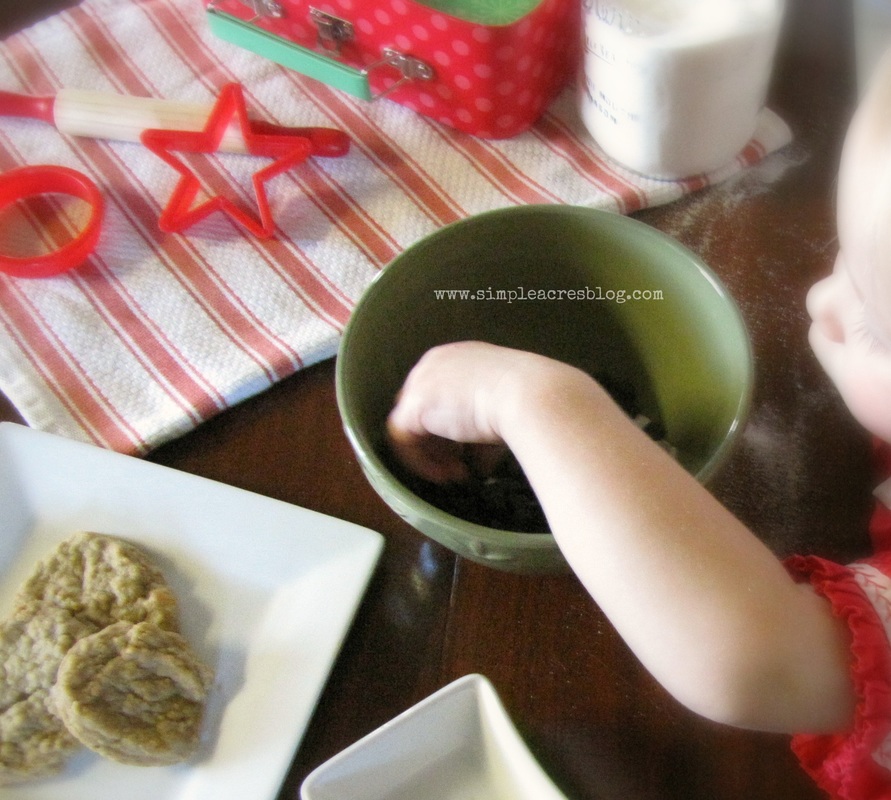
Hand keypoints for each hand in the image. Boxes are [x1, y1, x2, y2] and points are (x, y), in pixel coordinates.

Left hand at [386, 341, 560, 482]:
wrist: (529, 395)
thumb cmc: (527, 400)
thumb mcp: (503, 411)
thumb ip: (482, 434)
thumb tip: (480, 463)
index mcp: (458, 358)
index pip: (441, 395)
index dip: (450, 429)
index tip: (468, 452)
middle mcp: (434, 363)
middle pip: (422, 409)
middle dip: (439, 443)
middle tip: (459, 466)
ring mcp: (420, 381)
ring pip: (410, 425)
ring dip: (431, 455)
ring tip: (454, 474)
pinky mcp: (413, 405)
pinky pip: (401, 438)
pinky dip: (419, 461)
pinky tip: (443, 474)